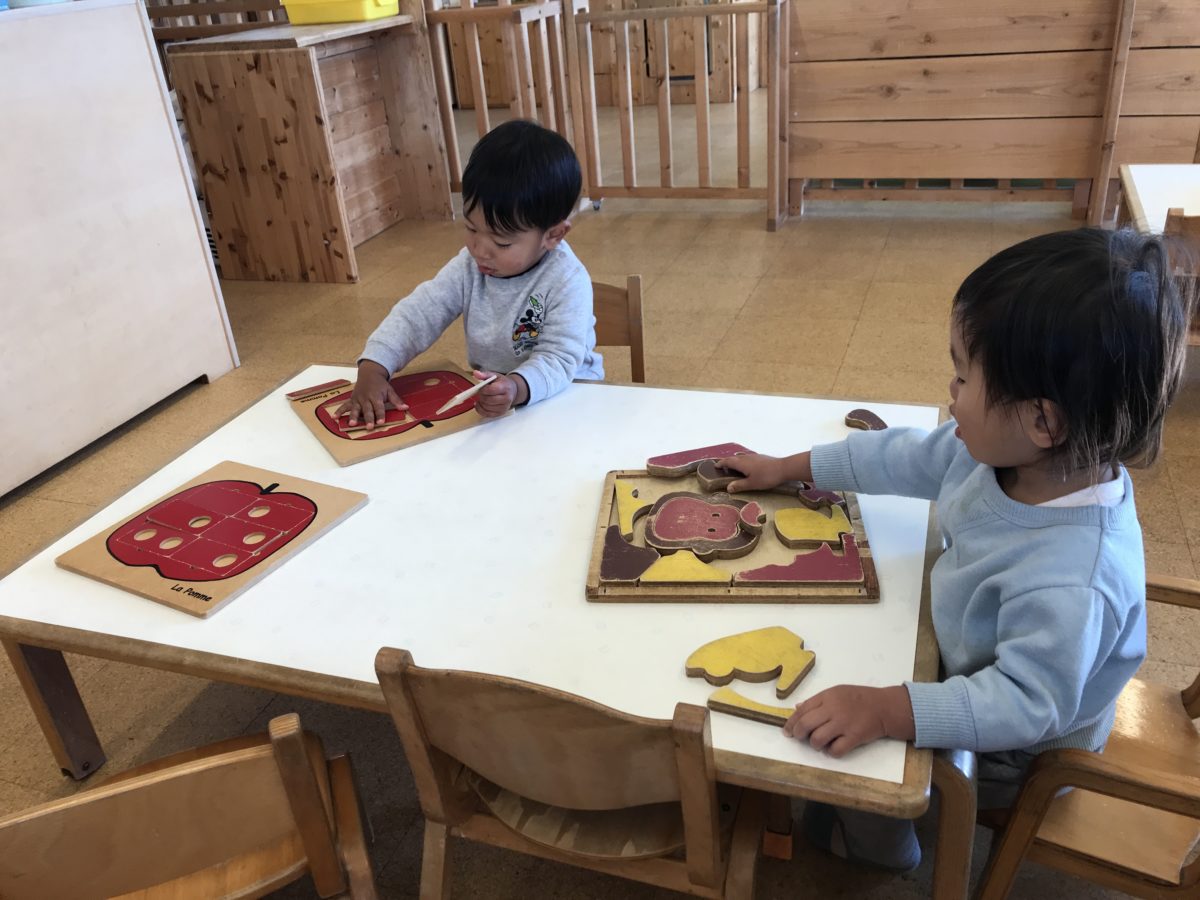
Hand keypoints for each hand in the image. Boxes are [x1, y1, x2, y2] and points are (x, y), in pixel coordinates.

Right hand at [335, 361, 407, 429]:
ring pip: (355, 409)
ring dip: (353, 416)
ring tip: (351, 424)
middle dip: (368, 419)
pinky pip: (344, 406)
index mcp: (376, 396)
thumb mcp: (390, 390)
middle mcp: (366, 398)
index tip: (381, 422)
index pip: (379, 407)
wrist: (369, 373)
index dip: (380, 414)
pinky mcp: (351, 400)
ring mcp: (357, 399)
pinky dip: (339, 411)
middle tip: (369, 427)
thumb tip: (406, 408)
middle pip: (367, 410)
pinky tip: (335, 417)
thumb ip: (396, 400)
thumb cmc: (380, 384)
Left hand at [472, 370, 526, 417]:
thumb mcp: (494, 376)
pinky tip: (480, 405)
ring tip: (481, 398)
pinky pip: (487, 414)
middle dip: (481, 396)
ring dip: (481, 403)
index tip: (481, 388)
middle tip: (480, 393)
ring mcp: (504, 407)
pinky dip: (481, 410)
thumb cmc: (502, 383)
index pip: (491, 390)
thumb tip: (475, 373)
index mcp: (505, 387)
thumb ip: (484, 375)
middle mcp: (506, 398)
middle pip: (488, 400)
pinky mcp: (501, 413)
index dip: (483, 390)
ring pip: (487, 407)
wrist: (513, 390)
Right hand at [717, 453, 787, 492]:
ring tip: (734, 468)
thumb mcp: (752, 484)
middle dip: (727, 462)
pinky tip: (748, 467)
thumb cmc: (767, 477)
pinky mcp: (761, 457)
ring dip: (736, 461)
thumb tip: (728, 488)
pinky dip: (743, 462)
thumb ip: (739, 485)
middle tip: (723, 468)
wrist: (784, 468)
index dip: (721, 463)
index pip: (728, 461)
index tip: (716, 466)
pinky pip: (748, 458)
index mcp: (742, 463)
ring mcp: (754, 456)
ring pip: (741, 457)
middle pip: (734, 458)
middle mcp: (746, 457)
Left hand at [784, 685, 914, 757]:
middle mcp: (833, 709)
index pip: (802, 710)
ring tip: (819, 743)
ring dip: (814, 744)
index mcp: (827, 696)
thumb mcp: (837, 692)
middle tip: (799, 738)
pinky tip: (833, 748)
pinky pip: (835, 750)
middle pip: (805, 724)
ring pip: (817, 739)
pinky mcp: (854, 737)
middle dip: (798, 734)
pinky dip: (831, 752)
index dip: (791, 722)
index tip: (787, 731)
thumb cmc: (860, 698)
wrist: (884, 706)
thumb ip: (818, 701)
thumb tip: (798, 708)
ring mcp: (843, 723)